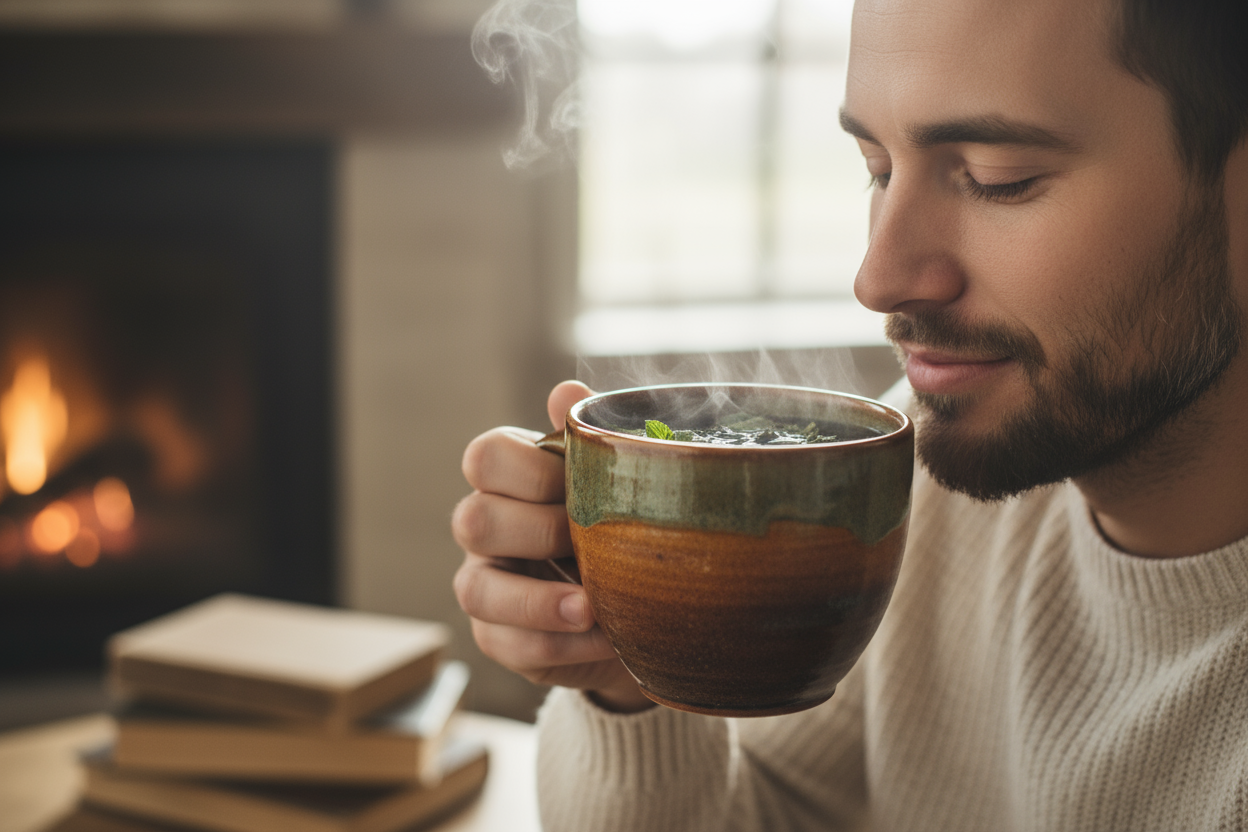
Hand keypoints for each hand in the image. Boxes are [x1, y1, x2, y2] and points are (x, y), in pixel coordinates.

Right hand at [452, 380, 652, 712]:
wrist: (643, 602)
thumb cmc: (621, 525)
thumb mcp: (617, 480)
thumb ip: (591, 436)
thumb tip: (567, 392)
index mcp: (511, 479)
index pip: (484, 457)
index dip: (526, 472)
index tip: (576, 486)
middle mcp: (487, 528)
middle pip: (470, 520)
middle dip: (532, 533)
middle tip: (586, 543)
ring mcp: (486, 583)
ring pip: (476, 590)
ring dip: (537, 601)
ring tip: (591, 609)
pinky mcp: (499, 636)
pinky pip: (504, 644)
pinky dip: (558, 645)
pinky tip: (602, 638)